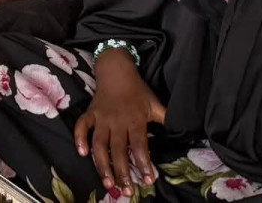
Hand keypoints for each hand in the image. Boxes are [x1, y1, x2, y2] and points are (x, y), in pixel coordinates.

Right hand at [74, 49, 165, 196]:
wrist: (116, 70)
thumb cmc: (138, 90)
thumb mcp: (154, 103)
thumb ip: (165, 118)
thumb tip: (182, 130)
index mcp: (135, 119)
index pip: (139, 145)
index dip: (143, 163)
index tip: (148, 180)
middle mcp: (117, 120)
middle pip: (118, 150)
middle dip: (122, 172)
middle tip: (126, 191)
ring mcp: (102, 117)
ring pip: (99, 144)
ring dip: (102, 165)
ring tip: (108, 183)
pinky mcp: (90, 113)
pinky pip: (82, 127)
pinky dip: (79, 139)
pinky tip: (82, 154)